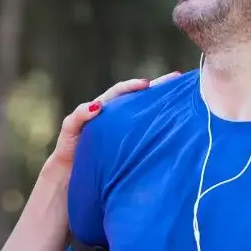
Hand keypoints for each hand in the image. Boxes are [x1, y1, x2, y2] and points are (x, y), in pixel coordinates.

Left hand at [49, 72, 179, 167]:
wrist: (71, 172)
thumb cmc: (70, 148)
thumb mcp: (70, 129)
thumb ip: (79, 115)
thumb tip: (96, 105)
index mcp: (104, 109)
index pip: (120, 92)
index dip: (132, 86)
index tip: (147, 84)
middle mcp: (117, 116)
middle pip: (139, 98)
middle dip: (157, 87)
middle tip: (176, 78)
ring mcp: (125, 130)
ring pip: (145, 113)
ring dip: (161, 104)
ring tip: (181, 95)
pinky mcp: (130, 145)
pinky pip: (145, 132)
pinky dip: (158, 125)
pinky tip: (174, 123)